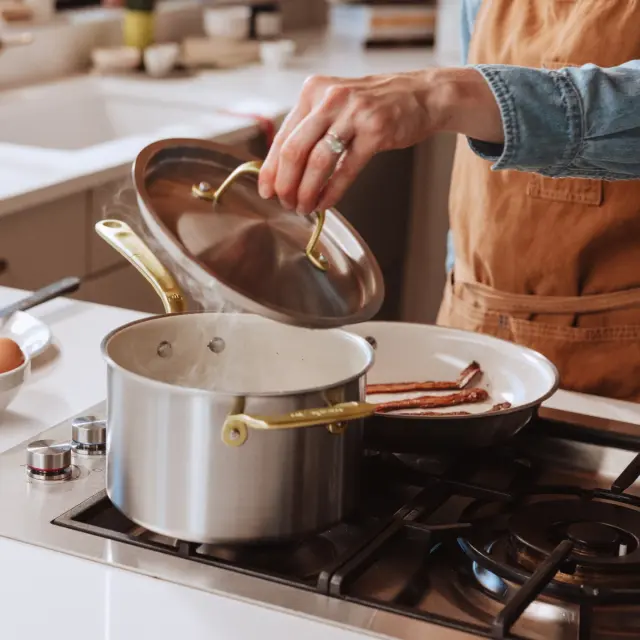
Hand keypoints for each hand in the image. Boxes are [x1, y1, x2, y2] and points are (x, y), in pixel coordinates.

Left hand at [258, 68, 502, 214]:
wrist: (422, 95)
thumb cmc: (375, 105)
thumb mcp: (336, 105)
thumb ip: (310, 129)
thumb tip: (283, 168)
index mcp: (314, 90)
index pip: (283, 135)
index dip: (271, 168)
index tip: (266, 190)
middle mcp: (330, 98)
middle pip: (295, 150)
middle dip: (286, 184)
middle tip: (285, 203)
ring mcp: (354, 114)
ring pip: (318, 162)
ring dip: (306, 191)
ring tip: (303, 207)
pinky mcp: (376, 131)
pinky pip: (345, 170)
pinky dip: (331, 192)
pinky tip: (324, 204)